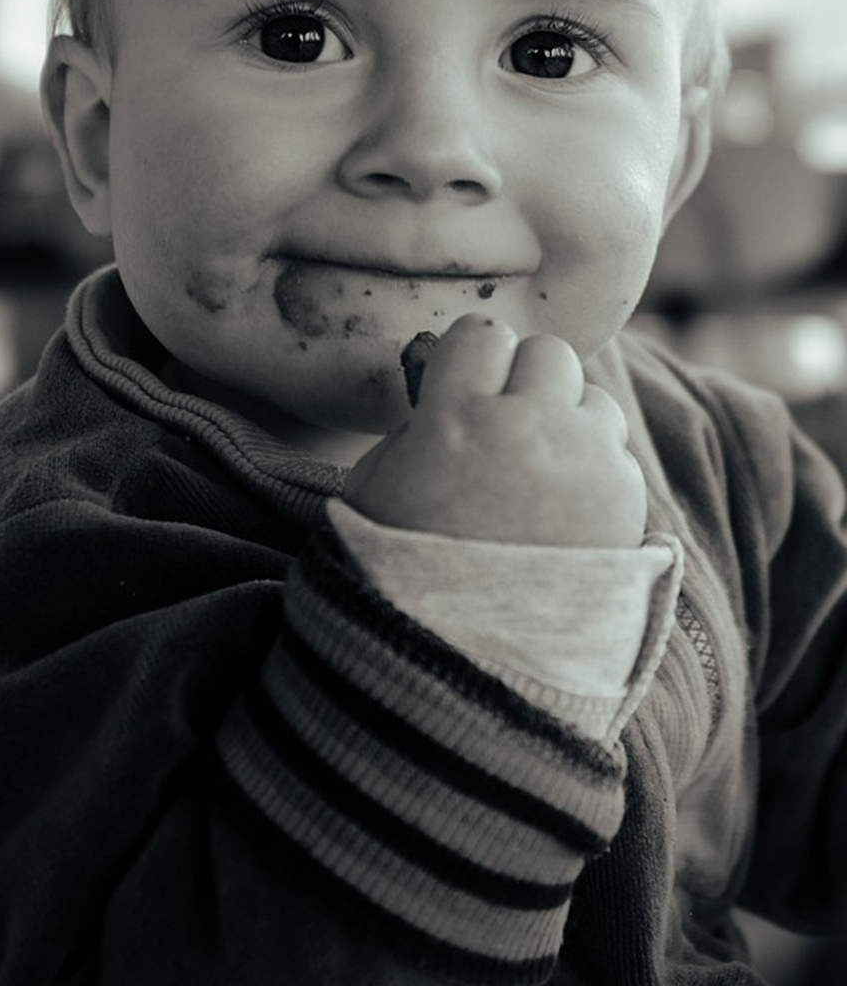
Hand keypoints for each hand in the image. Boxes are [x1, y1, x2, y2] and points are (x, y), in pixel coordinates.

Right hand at [344, 315, 645, 548]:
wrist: (464, 666)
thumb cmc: (398, 576)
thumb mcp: (373, 485)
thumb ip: (416, 424)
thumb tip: (451, 391)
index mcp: (453, 419)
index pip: (482, 333)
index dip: (474, 359)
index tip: (467, 386)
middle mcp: (526, 428)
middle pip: (549, 354)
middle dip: (527, 384)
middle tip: (506, 430)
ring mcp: (583, 463)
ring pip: (594, 399)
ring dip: (570, 425)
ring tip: (539, 477)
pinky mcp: (625, 501)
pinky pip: (619, 454)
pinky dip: (596, 473)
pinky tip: (564, 514)